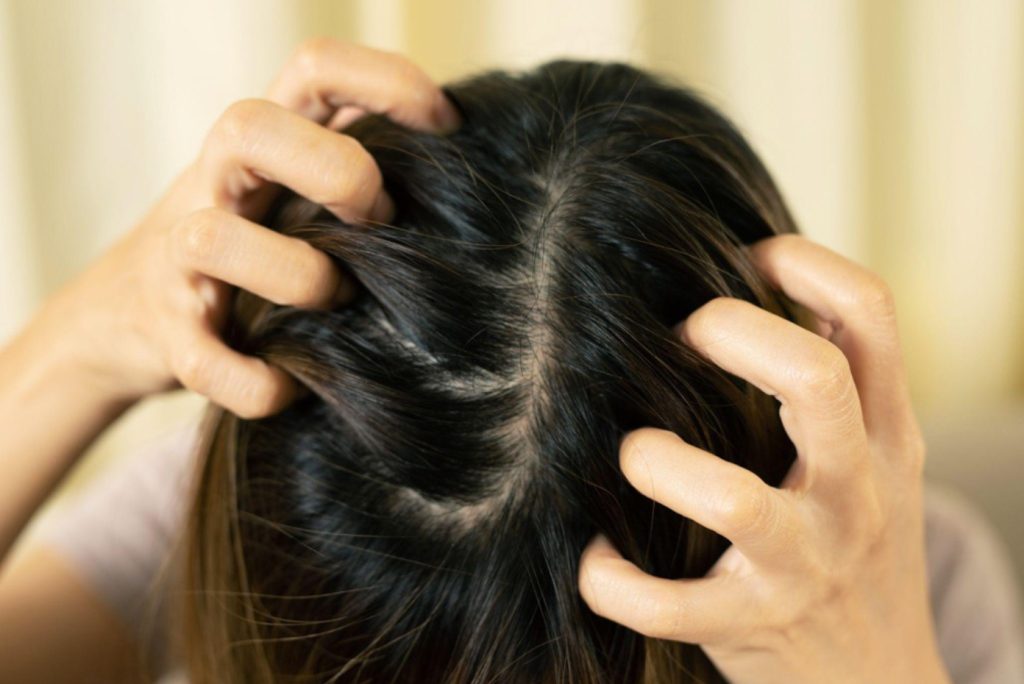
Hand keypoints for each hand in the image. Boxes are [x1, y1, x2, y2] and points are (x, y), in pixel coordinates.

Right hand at [39, 39, 458, 417]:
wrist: (129, 309)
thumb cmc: (255, 243)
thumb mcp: (296, 188)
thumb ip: (360, 168)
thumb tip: (468, 174)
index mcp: (264, 142)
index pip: (315, 69)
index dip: (385, 83)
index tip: (444, 127)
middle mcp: (216, 183)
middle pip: (249, 127)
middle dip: (335, 172)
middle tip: (380, 218)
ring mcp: (180, 256)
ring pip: (213, 238)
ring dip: (296, 276)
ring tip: (335, 303)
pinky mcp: (169, 331)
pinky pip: (203, 358)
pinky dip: (255, 382)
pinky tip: (289, 386)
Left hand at [578, 235, 949, 683]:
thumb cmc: (859, 546)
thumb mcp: (880, 463)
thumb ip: (843, 384)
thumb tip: (765, 274)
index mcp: (886, 437)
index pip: (871, 317)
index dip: (807, 264)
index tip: (748, 256)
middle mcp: (854, 493)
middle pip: (814, 380)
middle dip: (732, 334)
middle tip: (682, 335)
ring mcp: (803, 564)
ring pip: (733, 500)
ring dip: (659, 463)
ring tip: (636, 452)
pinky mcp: (748, 625)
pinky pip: (665, 605)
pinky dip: (612, 579)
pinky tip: (598, 556)